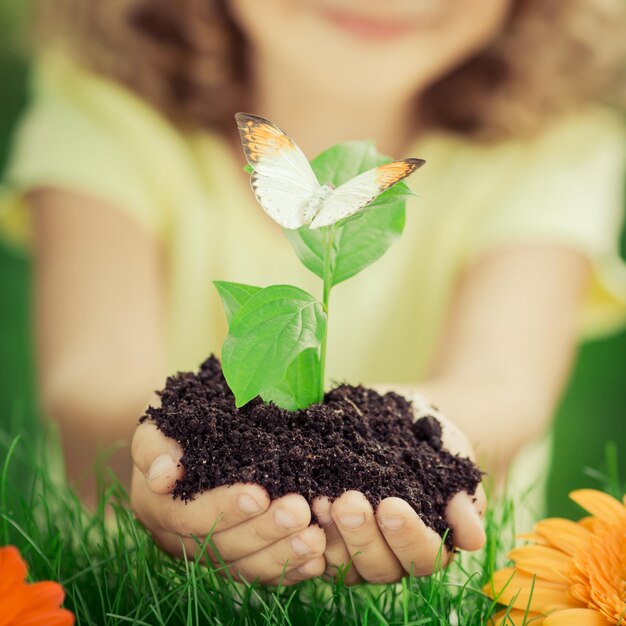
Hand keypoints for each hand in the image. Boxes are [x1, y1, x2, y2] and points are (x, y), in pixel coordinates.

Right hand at [130, 421, 325, 585]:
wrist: (192, 436)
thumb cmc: (178, 427)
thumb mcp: (160, 425)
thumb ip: (155, 447)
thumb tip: (164, 476)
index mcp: (160, 507)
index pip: (189, 517)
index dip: (223, 509)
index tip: (258, 494)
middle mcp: (184, 539)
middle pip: (223, 546)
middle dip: (264, 531)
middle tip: (299, 511)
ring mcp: (213, 552)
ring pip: (246, 566)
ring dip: (282, 554)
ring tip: (315, 538)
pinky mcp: (239, 559)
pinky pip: (263, 574)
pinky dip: (291, 570)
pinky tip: (317, 560)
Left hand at [312, 395, 485, 584]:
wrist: (401, 417)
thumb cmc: (433, 441)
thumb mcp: (452, 461)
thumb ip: (463, 499)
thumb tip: (472, 539)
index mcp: (428, 542)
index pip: (423, 556)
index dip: (406, 535)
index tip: (391, 505)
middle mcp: (392, 554)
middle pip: (378, 566)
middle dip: (362, 535)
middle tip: (348, 501)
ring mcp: (357, 548)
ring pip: (343, 563)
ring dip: (330, 534)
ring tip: (320, 499)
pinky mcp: (328, 534)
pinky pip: (314, 546)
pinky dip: (306, 529)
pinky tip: (300, 501)